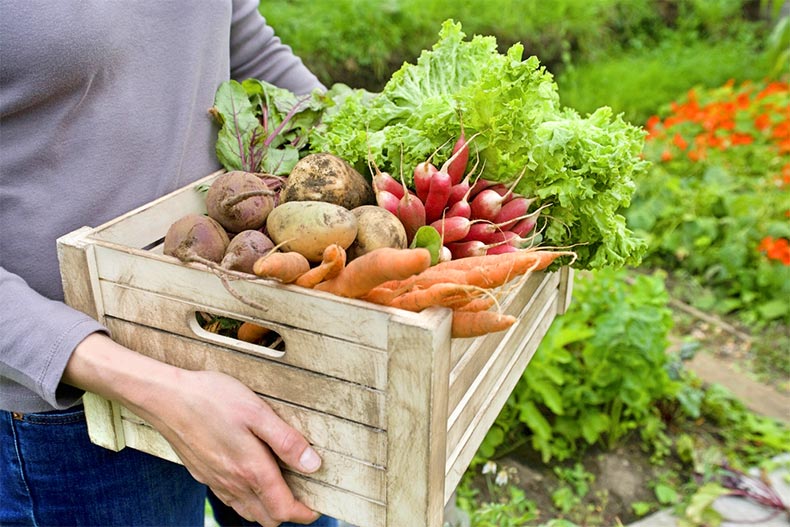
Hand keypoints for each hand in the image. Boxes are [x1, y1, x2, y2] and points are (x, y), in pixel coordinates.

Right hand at [140, 369, 321, 525]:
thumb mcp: (257, 412)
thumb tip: (313, 465)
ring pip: (248, 511)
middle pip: (268, 517)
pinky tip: (251, 475)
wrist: (166, 398)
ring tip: (282, 485)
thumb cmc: (212, 399)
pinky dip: (247, 498)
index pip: (283, 510)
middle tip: (304, 492)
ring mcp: (216, 482)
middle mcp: (233, 483)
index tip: (318, 504)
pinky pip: (231, 499)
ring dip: (268, 507)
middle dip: (288, 511)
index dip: (305, 512)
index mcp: (251, 470)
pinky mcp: (203, 475)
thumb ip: (286, 441)